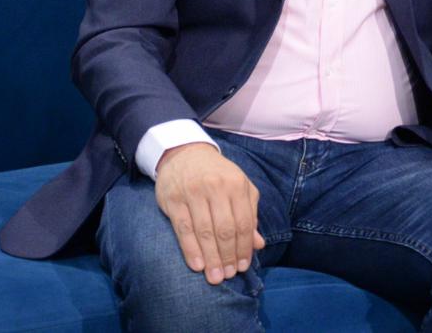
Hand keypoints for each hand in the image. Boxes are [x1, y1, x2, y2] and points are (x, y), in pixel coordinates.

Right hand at [154, 142, 265, 284]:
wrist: (185, 154)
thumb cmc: (218, 175)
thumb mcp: (240, 188)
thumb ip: (250, 214)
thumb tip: (258, 244)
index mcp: (237, 185)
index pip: (244, 222)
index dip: (244, 247)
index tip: (244, 267)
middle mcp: (216, 188)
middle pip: (225, 229)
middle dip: (228, 256)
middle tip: (228, 276)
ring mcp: (193, 193)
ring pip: (204, 231)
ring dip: (211, 257)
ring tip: (215, 277)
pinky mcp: (173, 200)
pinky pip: (183, 229)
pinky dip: (191, 249)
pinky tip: (197, 265)